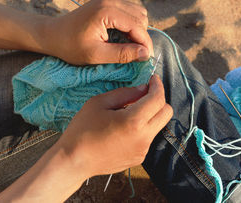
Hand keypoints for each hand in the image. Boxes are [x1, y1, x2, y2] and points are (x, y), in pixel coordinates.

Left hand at [43, 0, 152, 64]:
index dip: (145, 43)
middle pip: (141, 17)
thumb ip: (122, 54)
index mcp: (107, 11)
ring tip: (128, 46)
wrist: (53, 34)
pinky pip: (129, 11)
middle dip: (142, 37)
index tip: (147, 59)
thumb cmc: (71, 47)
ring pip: (138, 13)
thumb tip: (145, 54)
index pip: (138, 25)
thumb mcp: (96, 55)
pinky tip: (122, 37)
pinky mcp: (107, 0)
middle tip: (136, 55)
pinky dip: (131, 25)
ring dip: (138, 30)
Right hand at [56, 75, 172, 177]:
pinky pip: (148, 137)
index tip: (152, 79)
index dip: (158, 85)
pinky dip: (142, 128)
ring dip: (150, 114)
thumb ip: (125, 93)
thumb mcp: (99, 103)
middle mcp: (143, 137)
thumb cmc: (82, 130)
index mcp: (133, 121)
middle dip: (159, 99)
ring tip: (129, 112)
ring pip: (158, 125)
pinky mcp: (139, 158)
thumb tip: (143, 88)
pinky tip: (124, 128)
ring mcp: (142, 150)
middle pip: (167, 113)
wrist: (73, 161)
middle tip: (144, 93)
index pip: (158, 99)